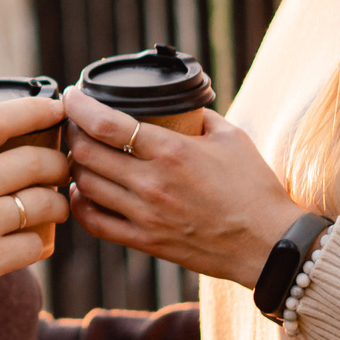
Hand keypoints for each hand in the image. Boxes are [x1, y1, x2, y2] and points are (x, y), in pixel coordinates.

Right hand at [0, 97, 70, 321]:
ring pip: (42, 203)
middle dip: (58, 162)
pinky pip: (34, 245)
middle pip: (31, 161)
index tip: (54, 108)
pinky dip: (41, 244)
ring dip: (58, 205)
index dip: (31, 109)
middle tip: (63, 168)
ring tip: (57, 208)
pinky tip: (36, 243)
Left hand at [63, 88, 303, 287]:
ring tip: (77, 154)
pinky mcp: (145, 241)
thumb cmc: (254, 188)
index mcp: (172, 151)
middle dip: (71, 132)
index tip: (70, 96)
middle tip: (72, 123)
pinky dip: (80, 203)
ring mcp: (145, 215)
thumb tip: (176, 104)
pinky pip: (94, 222)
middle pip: (85, 153)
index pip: (106, 123)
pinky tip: (83, 191)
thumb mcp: (231, 137)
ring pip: (85, 185)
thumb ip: (199, 116)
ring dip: (74, 166)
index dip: (78, 106)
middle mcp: (152, 183)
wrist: (268, 243)